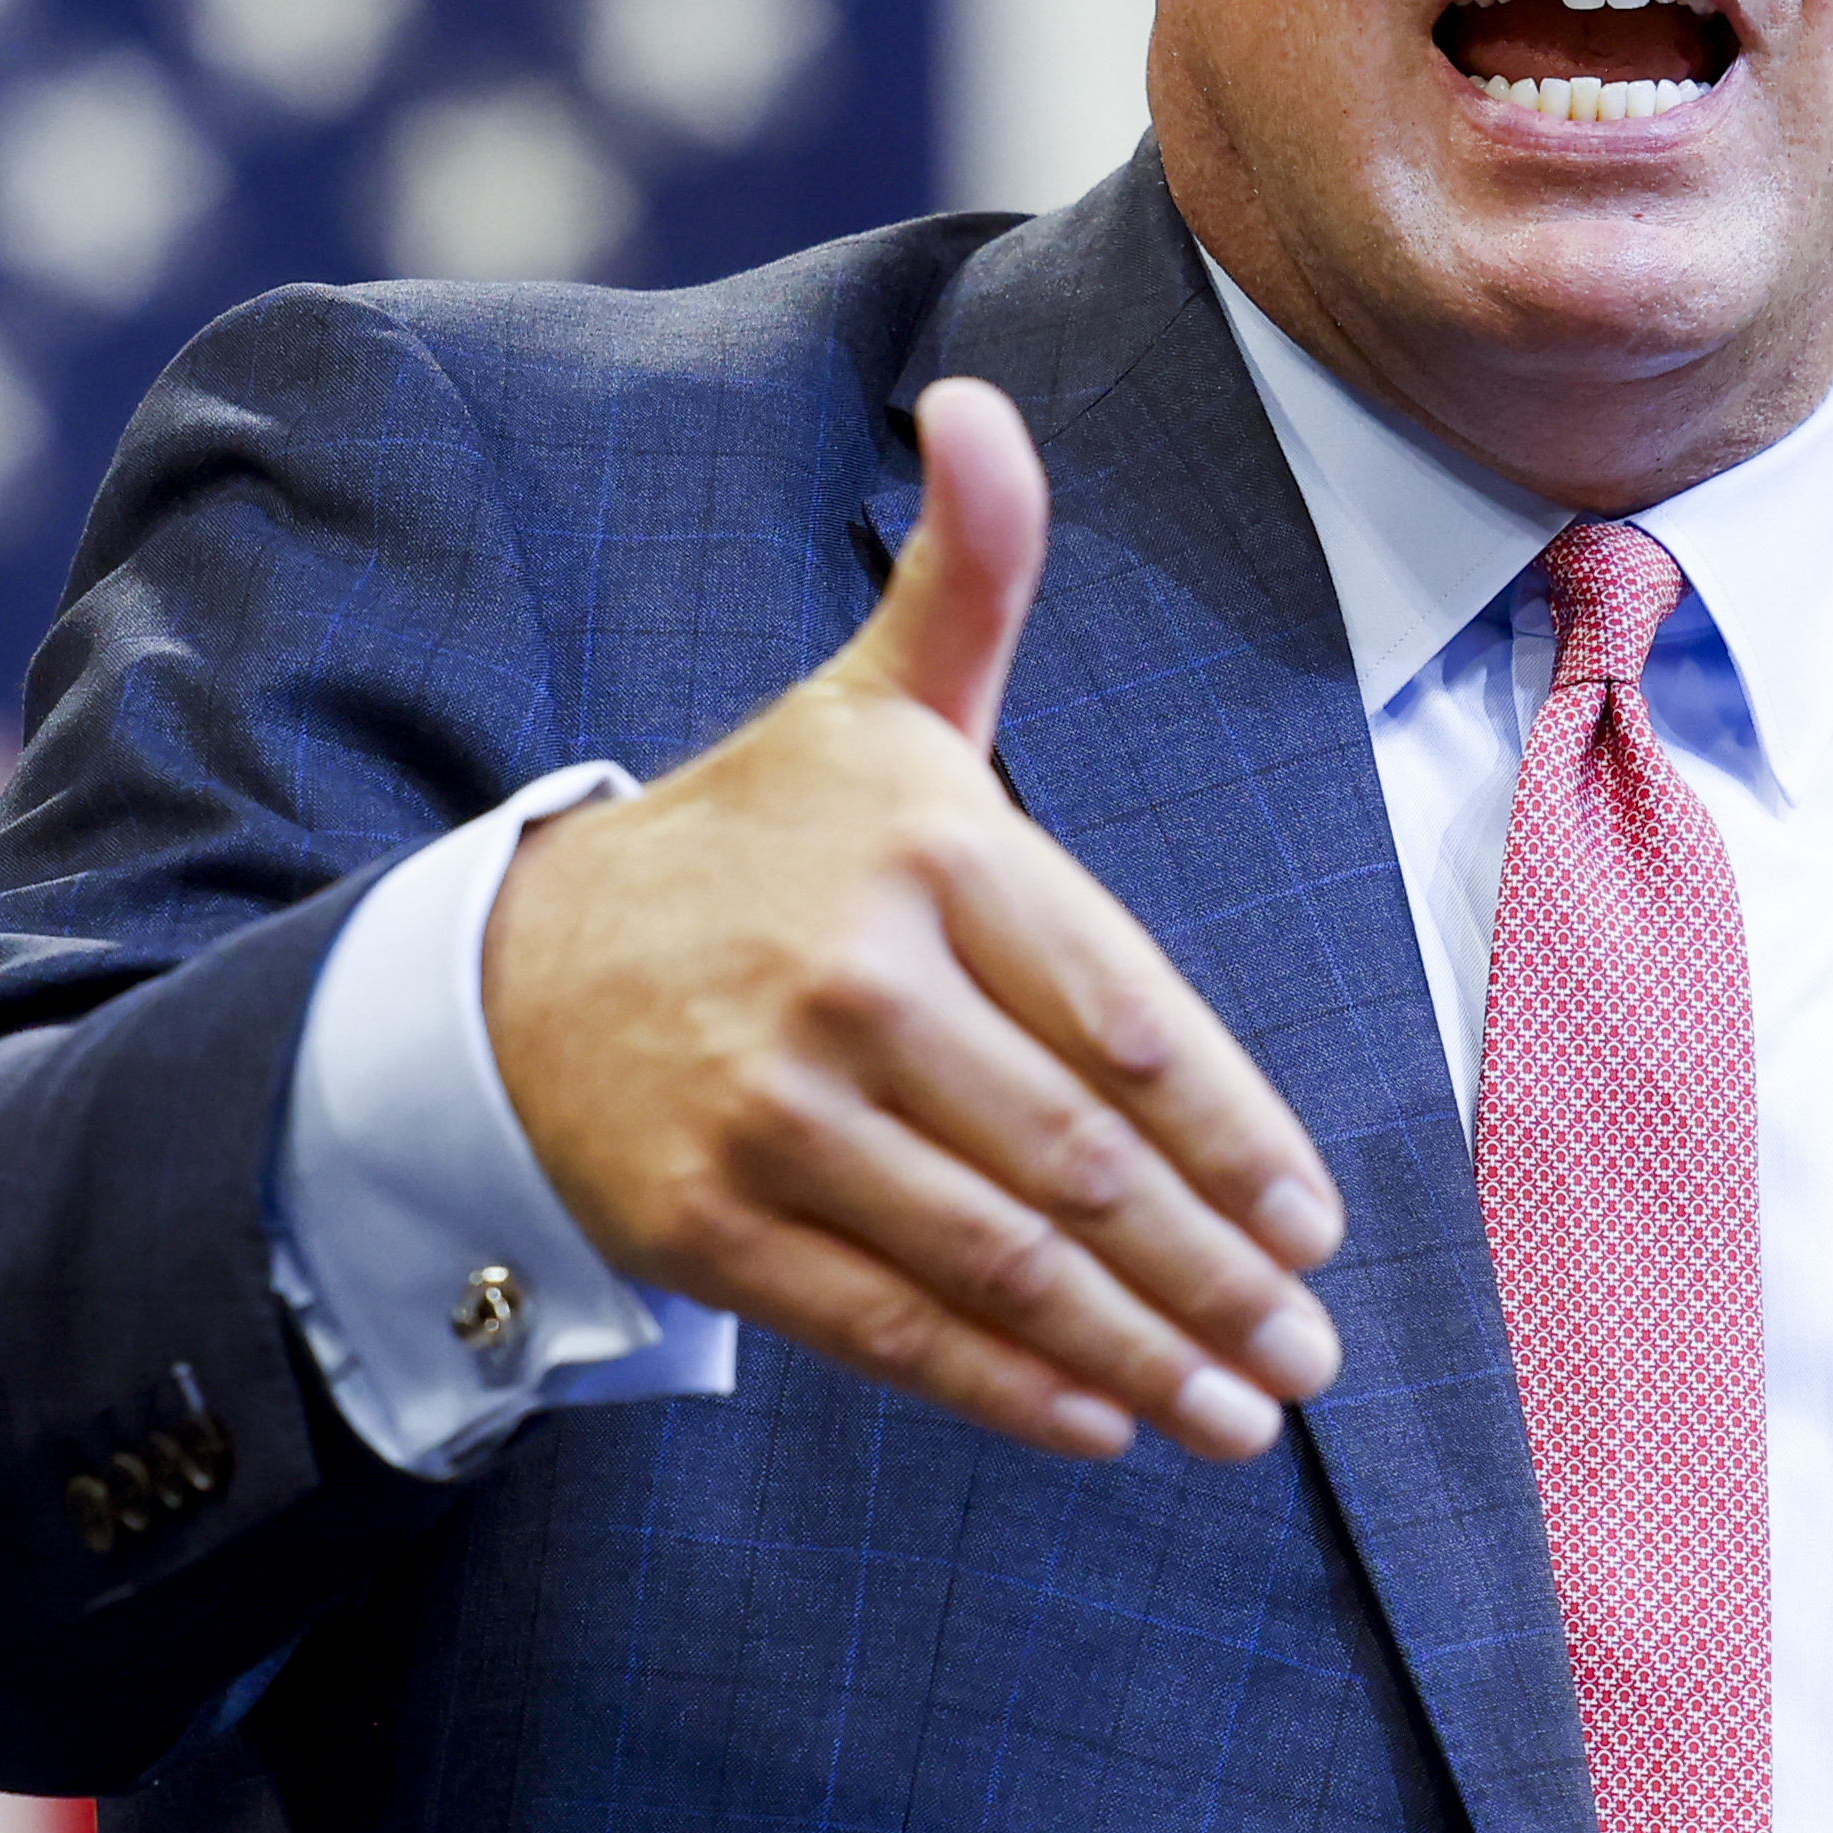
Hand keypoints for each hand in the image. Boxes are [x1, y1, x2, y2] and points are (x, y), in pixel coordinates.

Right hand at [473, 376, 1348, 1459]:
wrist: (515, 965)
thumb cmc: (756, 839)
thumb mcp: (871, 701)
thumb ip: (969, 573)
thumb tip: (981, 406)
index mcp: (926, 852)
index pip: (1132, 1024)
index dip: (1239, 1142)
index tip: (1317, 1227)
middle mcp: (852, 982)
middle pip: (1081, 1161)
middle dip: (1217, 1276)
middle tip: (1310, 1353)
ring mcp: (773, 1112)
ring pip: (999, 1258)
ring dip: (1141, 1352)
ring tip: (1243, 1414)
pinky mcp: (709, 1223)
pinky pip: (888, 1324)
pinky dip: (1006, 1388)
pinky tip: (1103, 1425)